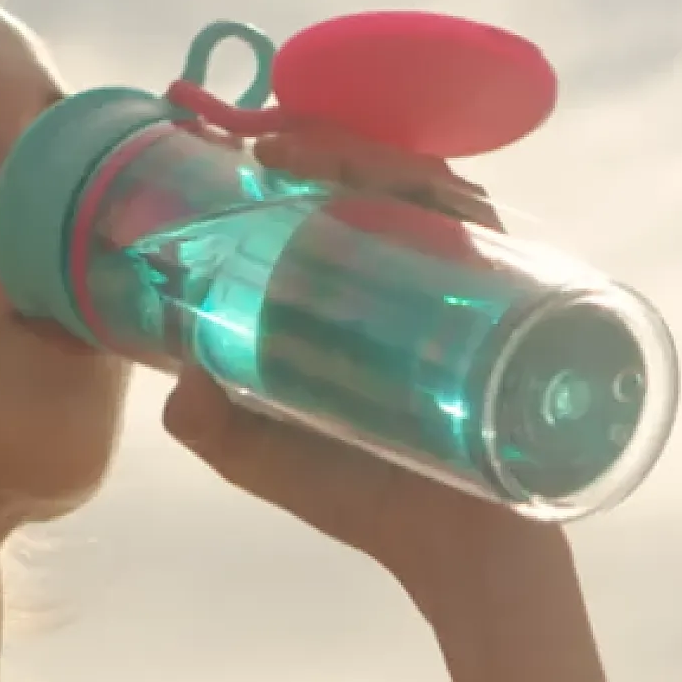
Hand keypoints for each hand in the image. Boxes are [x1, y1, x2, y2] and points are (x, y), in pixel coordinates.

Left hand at [160, 124, 561, 586]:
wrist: (460, 555)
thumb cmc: (370, 499)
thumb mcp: (265, 456)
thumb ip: (211, 424)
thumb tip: (176, 380)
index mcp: (366, 284)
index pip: (322, 191)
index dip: (273, 150)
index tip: (207, 126)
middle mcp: (417, 264)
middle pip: (362, 168)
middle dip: (300, 134)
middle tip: (236, 129)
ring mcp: (462, 271)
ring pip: (406, 176)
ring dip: (344, 146)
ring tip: (276, 149)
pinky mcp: (504, 288)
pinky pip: (464, 211)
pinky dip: (416, 181)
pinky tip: (364, 177)